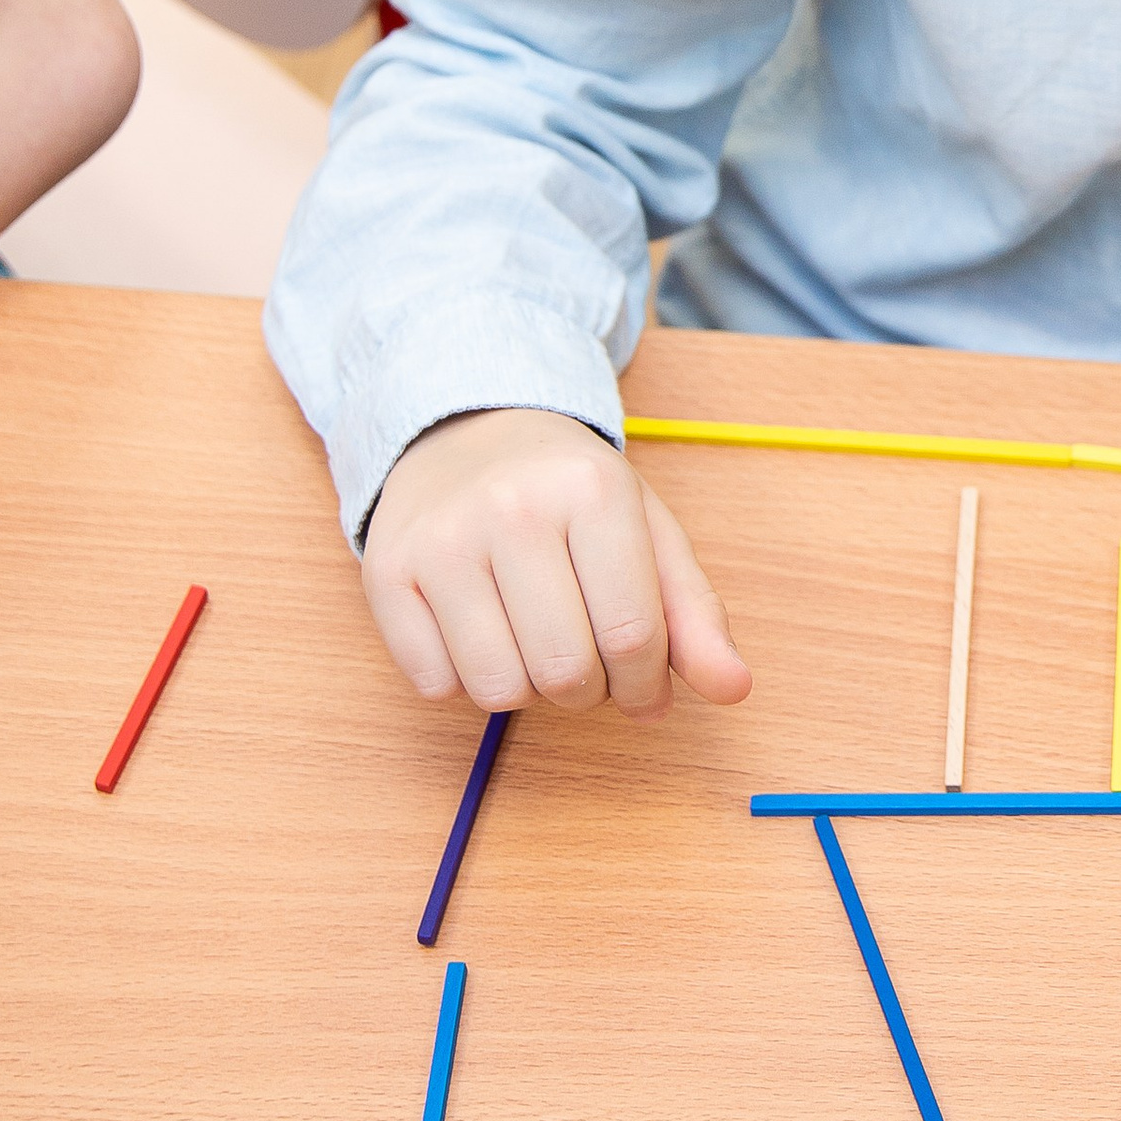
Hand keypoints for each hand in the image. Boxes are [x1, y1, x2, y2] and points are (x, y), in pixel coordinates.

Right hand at [364, 406, 752, 719]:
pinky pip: (435, 685)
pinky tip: (479, 631)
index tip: (645, 689)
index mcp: (593, 489)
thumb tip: (735, 690)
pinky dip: (464, 681)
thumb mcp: (646, 532)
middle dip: (589, 691)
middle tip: (587, 661)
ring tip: (534, 641)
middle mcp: (512, 508)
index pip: (633, 634)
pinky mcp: (386, 573)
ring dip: (527, 689)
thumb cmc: (568, 494)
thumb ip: (695, 614)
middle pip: (566, 671)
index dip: (647, 685)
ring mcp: (441, 540)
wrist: (465, 429)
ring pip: (498, 689)